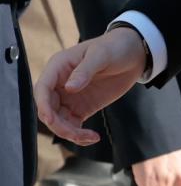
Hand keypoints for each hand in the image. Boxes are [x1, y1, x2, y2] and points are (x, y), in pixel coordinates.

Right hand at [34, 27, 147, 145]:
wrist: (134, 54)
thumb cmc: (115, 47)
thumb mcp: (101, 54)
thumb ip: (85, 70)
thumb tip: (69, 88)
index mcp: (58, 67)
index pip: (42, 89)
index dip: (43, 105)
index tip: (50, 119)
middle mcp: (59, 85)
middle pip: (48, 109)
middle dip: (58, 124)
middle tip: (77, 134)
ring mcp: (70, 98)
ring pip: (59, 121)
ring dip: (70, 133)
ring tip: (91, 137)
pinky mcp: (82, 108)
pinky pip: (73, 125)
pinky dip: (79, 135)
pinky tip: (92, 138)